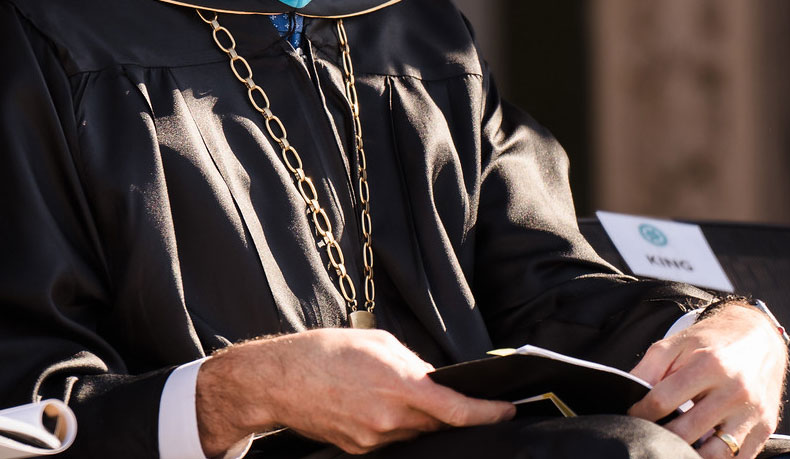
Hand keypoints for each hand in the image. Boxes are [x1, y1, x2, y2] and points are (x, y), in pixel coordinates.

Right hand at [196, 328, 515, 455]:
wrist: (281, 380)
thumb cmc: (326, 352)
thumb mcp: (377, 342)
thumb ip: (412, 363)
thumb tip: (433, 380)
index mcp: (399, 385)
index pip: (456, 410)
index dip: (487, 414)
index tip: (507, 410)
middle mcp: (390, 419)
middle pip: (438, 424)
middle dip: (447, 411)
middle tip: (442, 392)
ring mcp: (374, 440)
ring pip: (415, 432)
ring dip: (416, 416)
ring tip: (389, 389)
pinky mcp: (360, 450)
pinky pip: (391, 439)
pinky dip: (393, 422)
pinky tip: (372, 403)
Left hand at [628, 302, 788, 458]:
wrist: (759, 338)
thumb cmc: (712, 342)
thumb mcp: (677, 342)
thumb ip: (650, 366)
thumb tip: (629, 391)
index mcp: (709, 365)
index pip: (664, 400)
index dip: (642, 412)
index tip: (634, 415)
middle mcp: (734, 391)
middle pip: (687, 431)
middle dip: (662, 436)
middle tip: (651, 433)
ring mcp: (752, 413)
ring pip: (715, 455)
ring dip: (689, 455)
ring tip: (673, 448)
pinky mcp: (765, 429)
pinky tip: (701, 452)